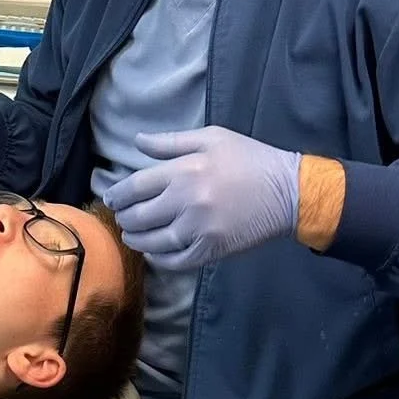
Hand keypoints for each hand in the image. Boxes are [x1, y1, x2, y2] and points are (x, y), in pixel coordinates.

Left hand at [104, 129, 301, 270]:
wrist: (287, 191)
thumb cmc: (249, 159)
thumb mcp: (212, 138)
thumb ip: (170, 142)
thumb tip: (136, 141)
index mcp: (183, 171)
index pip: (135, 187)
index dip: (117, 194)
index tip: (111, 198)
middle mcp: (186, 202)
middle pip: (139, 216)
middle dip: (124, 218)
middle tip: (121, 217)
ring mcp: (198, 230)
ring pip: (153, 242)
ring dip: (137, 240)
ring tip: (132, 236)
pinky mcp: (211, 250)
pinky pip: (176, 261)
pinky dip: (160, 259)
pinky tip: (154, 252)